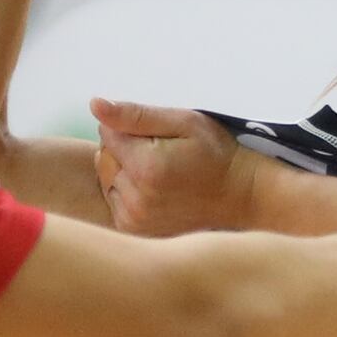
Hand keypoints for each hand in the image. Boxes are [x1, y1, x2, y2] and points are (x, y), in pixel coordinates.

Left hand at [93, 97, 249, 235]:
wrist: (242, 196)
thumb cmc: (216, 154)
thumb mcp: (183, 123)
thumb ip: (135, 115)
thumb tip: (95, 105)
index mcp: (146, 167)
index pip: (107, 134)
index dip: (130, 128)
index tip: (158, 136)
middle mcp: (137, 198)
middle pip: (103, 158)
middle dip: (124, 150)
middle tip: (161, 155)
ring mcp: (136, 219)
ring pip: (107, 180)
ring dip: (125, 173)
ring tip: (161, 175)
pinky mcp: (136, 231)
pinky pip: (114, 201)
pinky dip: (128, 193)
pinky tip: (155, 191)